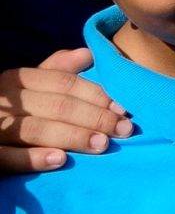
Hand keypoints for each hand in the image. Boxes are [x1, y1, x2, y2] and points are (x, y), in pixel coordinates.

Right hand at [0, 48, 129, 170]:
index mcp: (17, 80)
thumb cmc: (10, 109)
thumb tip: (88, 53)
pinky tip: (60, 160)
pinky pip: (8, 156)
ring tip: (102, 144)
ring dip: (72, 136)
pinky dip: (33, 158)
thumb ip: (56, 71)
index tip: (124, 108)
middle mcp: (5, 101)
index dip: (96, 94)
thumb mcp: (28, 87)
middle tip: (124, 130)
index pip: (63, 83)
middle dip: (94, 117)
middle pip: (56, 106)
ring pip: (35, 130)